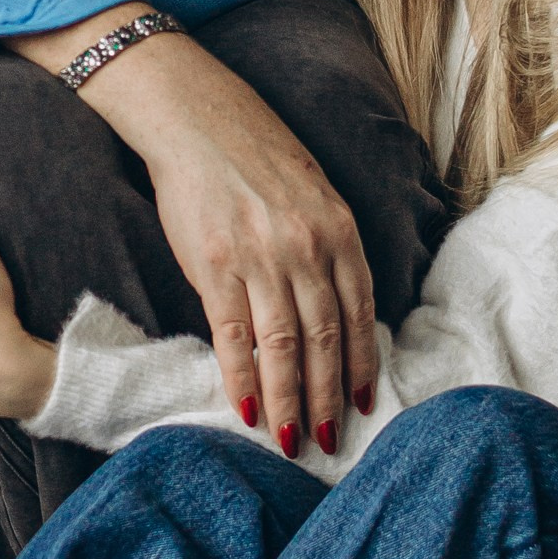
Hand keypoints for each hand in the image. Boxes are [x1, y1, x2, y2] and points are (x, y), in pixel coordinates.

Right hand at [19, 22, 374, 451]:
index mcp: (338, 229)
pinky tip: (248, 408)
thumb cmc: (253, 153)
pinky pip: (235, 337)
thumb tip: (335, 306)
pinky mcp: (215, 267)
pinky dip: (244, 378)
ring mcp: (262, 259)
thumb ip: (327, 245)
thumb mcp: (310, 191)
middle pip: (327, 339)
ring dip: (291, 400)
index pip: (359, 312)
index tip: (362, 402)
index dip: (360, 363)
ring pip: (286, 347)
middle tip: (331, 441)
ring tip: (292, 439)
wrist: (195, 117)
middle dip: (330, 397)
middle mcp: (307, 247)